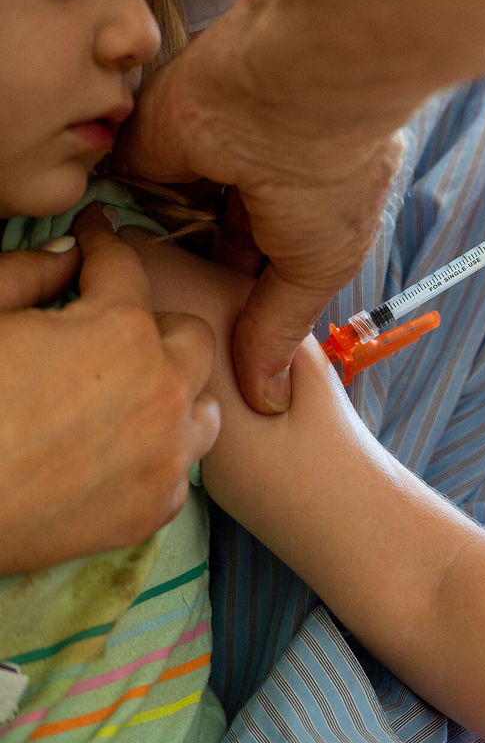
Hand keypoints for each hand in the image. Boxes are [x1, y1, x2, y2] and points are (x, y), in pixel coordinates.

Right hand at [0, 206, 219, 573]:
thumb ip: (25, 274)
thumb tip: (65, 254)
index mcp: (119, 333)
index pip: (126, 266)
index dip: (103, 242)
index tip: (95, 235)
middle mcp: (162, 391)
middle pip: (190, 337)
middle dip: (152, 325)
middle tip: (106, 331)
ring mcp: (167, 454)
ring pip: (201, 405)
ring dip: (172, 392)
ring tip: (125, 394)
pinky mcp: (156, 508)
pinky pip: (180, 468)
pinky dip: (157, 454)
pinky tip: (117, 452)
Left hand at [114, 29, 402, 413]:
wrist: (296, 93)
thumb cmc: (332, 180)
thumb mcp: (317, 270)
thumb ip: (280, 327)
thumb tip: (269, 398)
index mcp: (306, 210)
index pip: (267, 264)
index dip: (247, 304)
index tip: (226, 347)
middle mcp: (258, 185)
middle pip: (220, 246)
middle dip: (206, 286)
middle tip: (184, 335)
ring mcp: (207, 162)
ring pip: (177, 220)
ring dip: (169, 254)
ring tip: (154, 305)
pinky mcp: (158, 142)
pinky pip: (135, 189)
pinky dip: (133, 218)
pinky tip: (129, 255)